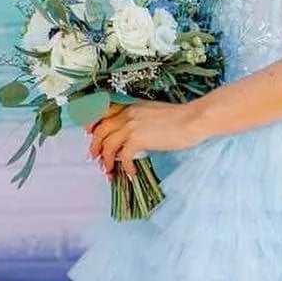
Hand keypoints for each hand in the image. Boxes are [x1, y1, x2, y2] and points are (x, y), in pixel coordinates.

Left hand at [87, 100, 201, 176]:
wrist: (193, 119)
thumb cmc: (181, 118)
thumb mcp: (154, 113)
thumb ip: (139, 121)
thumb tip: (131, 138)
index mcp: (131, 106)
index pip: (102, 111)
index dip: (92, 122)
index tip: (88, 133)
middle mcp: (127, 114)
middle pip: (100, 129)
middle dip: (94, 145)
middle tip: (94, 158)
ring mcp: (131, 126)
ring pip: (107, 144)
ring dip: (105, 160)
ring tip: (108, 171)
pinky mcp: (138, 139)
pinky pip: (123, 156)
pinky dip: (124, 167)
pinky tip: (130, 174)